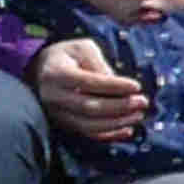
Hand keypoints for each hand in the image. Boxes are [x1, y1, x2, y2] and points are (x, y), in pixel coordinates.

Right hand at [31, 38, 148, 143]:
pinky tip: (128, 130)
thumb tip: (118, 84)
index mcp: (57, 74)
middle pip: (89, 107)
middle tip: (142, 102)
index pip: (88, 82)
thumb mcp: (82, 48)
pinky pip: (87, 134)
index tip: (136, 86)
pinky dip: (109, 135)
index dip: (114, 86)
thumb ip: (98, 63)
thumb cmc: (67, 55)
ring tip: (138, 115)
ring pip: (88, 125)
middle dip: (119, 107)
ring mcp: (57, 114)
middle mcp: (53, 96)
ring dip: (117, 123)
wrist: (41, 70)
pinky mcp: (63, 124)